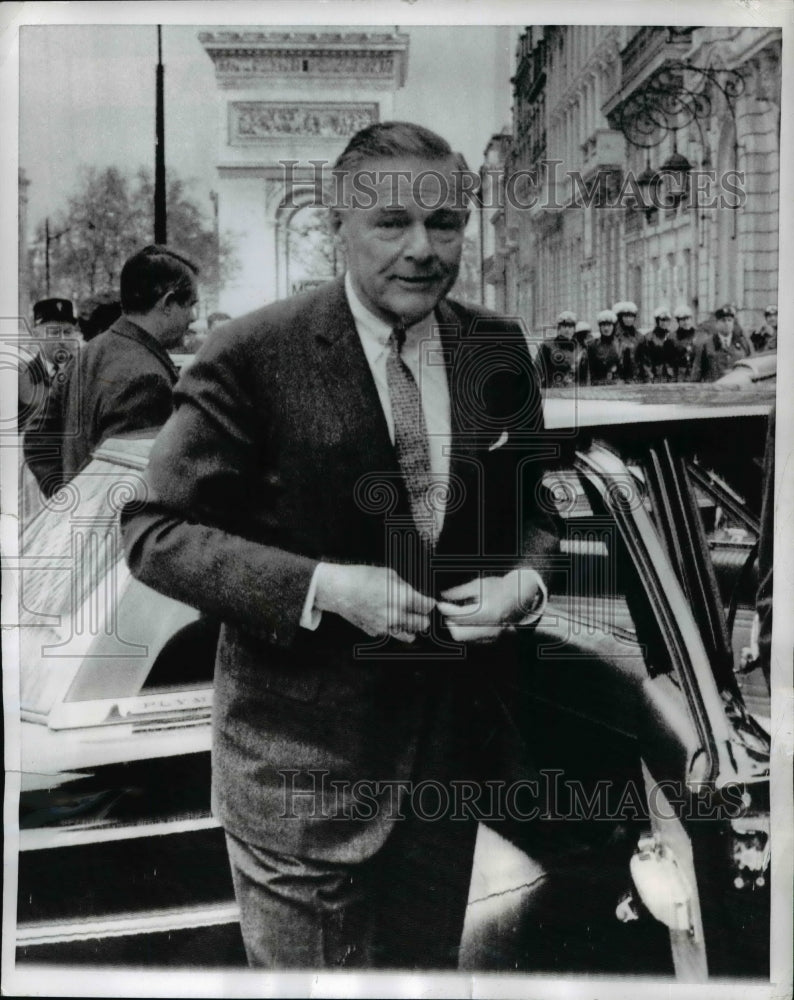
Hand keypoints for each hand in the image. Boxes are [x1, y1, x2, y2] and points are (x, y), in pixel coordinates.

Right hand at [314, 563, 433, 642]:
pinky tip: (388, 620)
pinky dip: (392, 629)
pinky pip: (389, 634)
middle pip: (421, 624)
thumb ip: (404, 586)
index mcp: (403, 598)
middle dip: (424, 618)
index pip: (427, 606)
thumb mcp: (388, 574)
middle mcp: (396, 616)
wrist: (338, 589)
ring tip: (410, 622)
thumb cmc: (361, 577)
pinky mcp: (373, 631)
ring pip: (408, 636)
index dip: (430, 603)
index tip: (429, 602)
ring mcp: (384, 627)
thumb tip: (412, 593)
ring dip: (412, 629)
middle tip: (421, 612)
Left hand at [437, 569, 542, 643]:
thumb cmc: (498, 588)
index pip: (458, 616)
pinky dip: (465, 630)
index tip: (441, 603)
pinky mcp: (491, 640)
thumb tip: (443, 596)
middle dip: (450, 621)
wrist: (517, 597)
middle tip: (449, 609)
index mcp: (487, 612)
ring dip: (456, 626)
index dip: (446, 609)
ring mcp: (491, 636)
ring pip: (463, 638)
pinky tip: (468, 619)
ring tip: (460, 613)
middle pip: (458, 633)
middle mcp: (490, 628)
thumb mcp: (478, 584)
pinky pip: (471, 639)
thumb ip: (459, 592)